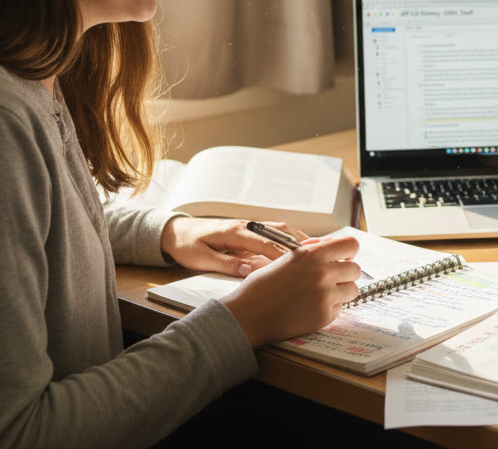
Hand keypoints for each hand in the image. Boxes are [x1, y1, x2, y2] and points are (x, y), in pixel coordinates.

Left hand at [160, 218, 309, 276]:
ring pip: (281, 229)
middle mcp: (247, 226)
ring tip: (319, 251)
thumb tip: (249, 271)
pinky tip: (302, 248)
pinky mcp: (250, 230)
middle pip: (280, 232)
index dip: (284, 255)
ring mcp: (250, 226)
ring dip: (300, 239)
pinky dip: (291, 239)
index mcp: (235, 232)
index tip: (300, 266)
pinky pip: (275, 232)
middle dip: (301, 244)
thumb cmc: (187, 246)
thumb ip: (226, 264)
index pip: (266, 243)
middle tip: (321, 255)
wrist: (176, 231)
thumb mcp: (201, 259)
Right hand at [219, 235, 362, 346]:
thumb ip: (313, 251)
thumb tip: (332, 244)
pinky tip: (310, 309)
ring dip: (341, 292)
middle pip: (356, 269)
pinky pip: (340, 309)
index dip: (348, 253)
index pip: (351, 245)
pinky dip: (329, 309)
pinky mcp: (324, 316)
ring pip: (353, 290)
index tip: (341, 259)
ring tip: (319, 295)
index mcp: (313, 254)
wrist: (248, 315)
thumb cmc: (263, 286)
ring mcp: (325, 295)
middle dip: (345, 275)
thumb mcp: (287, 259)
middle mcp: (322, 272)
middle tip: (329, 281)